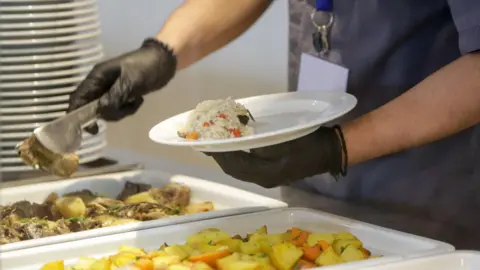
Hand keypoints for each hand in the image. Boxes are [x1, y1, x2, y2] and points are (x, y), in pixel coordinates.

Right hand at [68, 38, 176, 132]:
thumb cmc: (147, 66)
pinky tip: (139, 100)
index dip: (77, 113)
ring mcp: (111, 89)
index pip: (78, 97)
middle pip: (92, 107)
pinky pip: (119, 108)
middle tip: (123, 112)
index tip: (90, 128)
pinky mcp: (122, 95)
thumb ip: (114, 97)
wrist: (164, 61)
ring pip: (107, 109)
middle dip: (107, 113)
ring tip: (135, 102)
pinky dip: (128, 109)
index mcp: (97, 76)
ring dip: (121, 111)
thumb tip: (100, 112)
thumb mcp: (131, 82)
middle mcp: (101, 84)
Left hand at [206, 126, 346, 187]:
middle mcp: (263, 180)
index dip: (219, 154)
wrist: (330, 152)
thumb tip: (239, 142)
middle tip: (204, 142)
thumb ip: (261, 145)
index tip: (206, 141)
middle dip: (219, 157)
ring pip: (239, 170)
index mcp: (266, 174)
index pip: (234, 166)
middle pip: (234, 170)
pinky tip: (233, 147)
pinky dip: (237, 158)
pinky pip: (247, 167)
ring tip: (215, 144)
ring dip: (227, 157)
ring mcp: (267, 178)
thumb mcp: (284, 140)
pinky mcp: (271, 172)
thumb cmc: (309, 143)